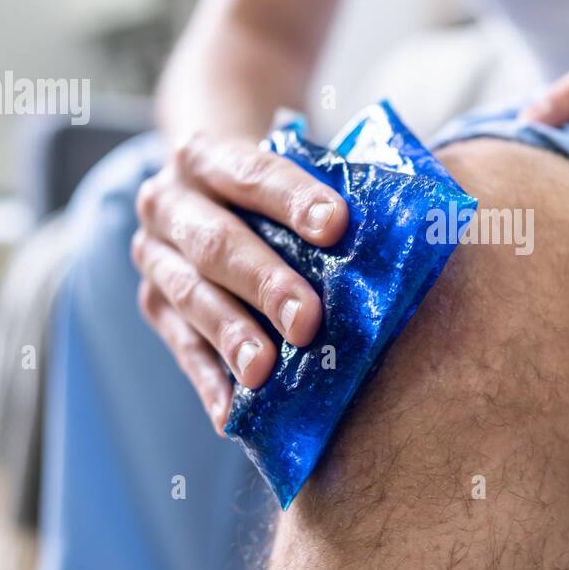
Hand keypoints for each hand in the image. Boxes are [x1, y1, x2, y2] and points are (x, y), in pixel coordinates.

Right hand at [131, 131, 347, 432]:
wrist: (206, 184)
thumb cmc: (272, 184)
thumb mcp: (289, 168)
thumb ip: (333, 188)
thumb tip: (412, 224)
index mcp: (206, 155)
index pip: (252, 173)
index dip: (293, 199)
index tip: (337, 226)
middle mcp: (169, 202)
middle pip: (217, 244)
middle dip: (265, 282)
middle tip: (308, 320)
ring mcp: (156, 257)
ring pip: (192, 298)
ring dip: (232, 336)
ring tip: (264, 370)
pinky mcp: (155, 306)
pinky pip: (182, 349)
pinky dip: (209, 382)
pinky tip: (232, 414)